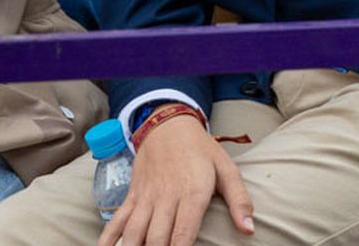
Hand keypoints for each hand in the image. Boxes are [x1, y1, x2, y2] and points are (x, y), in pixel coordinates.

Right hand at [97, 116, 252, 245]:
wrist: (167, 123)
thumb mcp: (227, 169)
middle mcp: (166, 197)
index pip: (183, 234)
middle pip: (156, 238)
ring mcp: (146, 196)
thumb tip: (249, 230)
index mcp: (191, 193)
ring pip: (135, 231)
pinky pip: (118, 218)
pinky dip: (109, 236)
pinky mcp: (133, 194)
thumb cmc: (201, 149)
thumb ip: (239, 200)